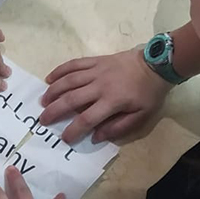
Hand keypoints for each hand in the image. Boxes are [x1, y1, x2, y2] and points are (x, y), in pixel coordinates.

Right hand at [40, 49, 171, 143]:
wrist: (156, 64)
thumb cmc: (149, 93)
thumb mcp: (141, 116)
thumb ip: (118, 127)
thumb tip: (95, 136)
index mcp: (112, 101)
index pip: (87, 119)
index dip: (73, 130)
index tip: (64, 138)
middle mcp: (100, 85)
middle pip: (71, 99)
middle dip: (55, 111)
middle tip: (43, 120)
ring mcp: (96, 70)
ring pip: (69, 80)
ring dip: (53, 91)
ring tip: (43, 101)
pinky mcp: (96, 60)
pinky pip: (74, 64)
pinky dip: (60, 71)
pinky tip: (49, 78)